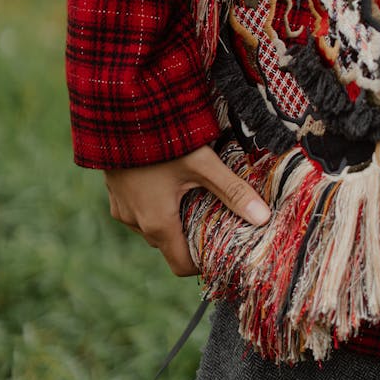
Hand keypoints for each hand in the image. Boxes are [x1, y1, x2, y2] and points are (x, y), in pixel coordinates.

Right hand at [103, 146, 270, 275]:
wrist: (118, 113)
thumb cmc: (161, 139)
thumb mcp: (203, 164)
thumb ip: (233, 191)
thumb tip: (264, 218)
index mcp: (157, 224)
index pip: (181, 266)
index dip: (203, 262)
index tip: (220, 247)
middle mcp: (135, 222)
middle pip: (169, 245)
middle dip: (191, 236)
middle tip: (213, 216)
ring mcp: (121, 208)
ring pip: (152, 228)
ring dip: (171, 219)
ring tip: (192, 196)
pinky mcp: (114, 192)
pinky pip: (137, 211)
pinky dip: (154, 205)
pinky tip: (168, 182)